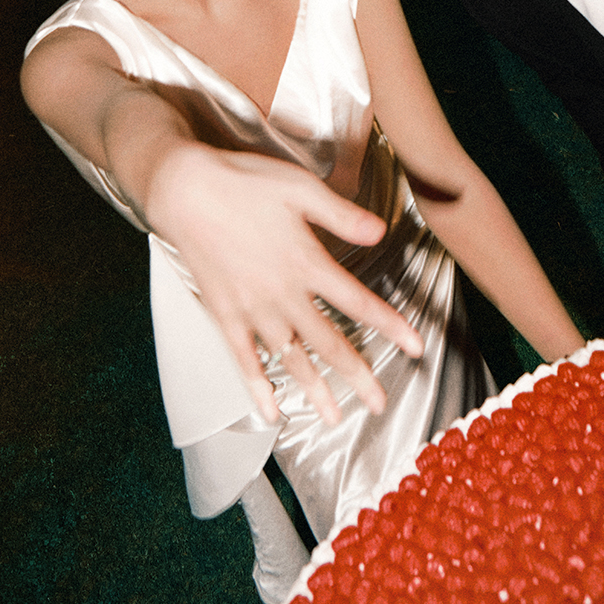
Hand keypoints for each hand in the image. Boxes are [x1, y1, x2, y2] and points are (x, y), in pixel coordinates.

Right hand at [148, 144, 422, 425]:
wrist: (185, 192)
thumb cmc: (246, 184)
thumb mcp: (300, 188)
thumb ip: (342, 215)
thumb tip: (382, 232)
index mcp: (307, 263)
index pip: (359, 303)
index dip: (391, 326)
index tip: (417, 348)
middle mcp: (283, 295)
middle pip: (329, 343)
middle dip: (358, 376)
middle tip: (380, 404)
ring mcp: (252, 310)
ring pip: (291, 359)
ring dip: (315, 391)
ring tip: (335, 420)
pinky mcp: (225, 315)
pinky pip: (244, 361)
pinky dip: (258, 389)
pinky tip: (271, 412)